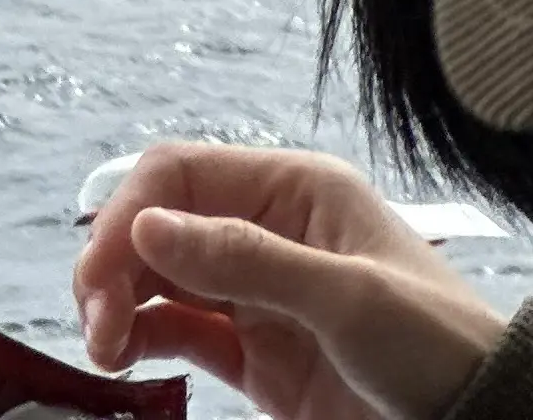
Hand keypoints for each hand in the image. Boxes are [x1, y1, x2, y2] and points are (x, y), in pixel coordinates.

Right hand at [71, 143, 504, 419]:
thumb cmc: (436, 345)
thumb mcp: (347, 298)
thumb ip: (246, 259)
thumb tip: (147, 226)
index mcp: (294, 189)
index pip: (183, 175)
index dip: (131, 212)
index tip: (101, 271)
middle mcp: (268, 230)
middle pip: (161, 226)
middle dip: (116, 264)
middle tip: (96, 323)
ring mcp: (259, 294)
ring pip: (162, 279)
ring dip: (121, 303)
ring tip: (104, 348)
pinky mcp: (257, 354)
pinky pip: (182, 332)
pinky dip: (144, 338)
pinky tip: (124, 358)